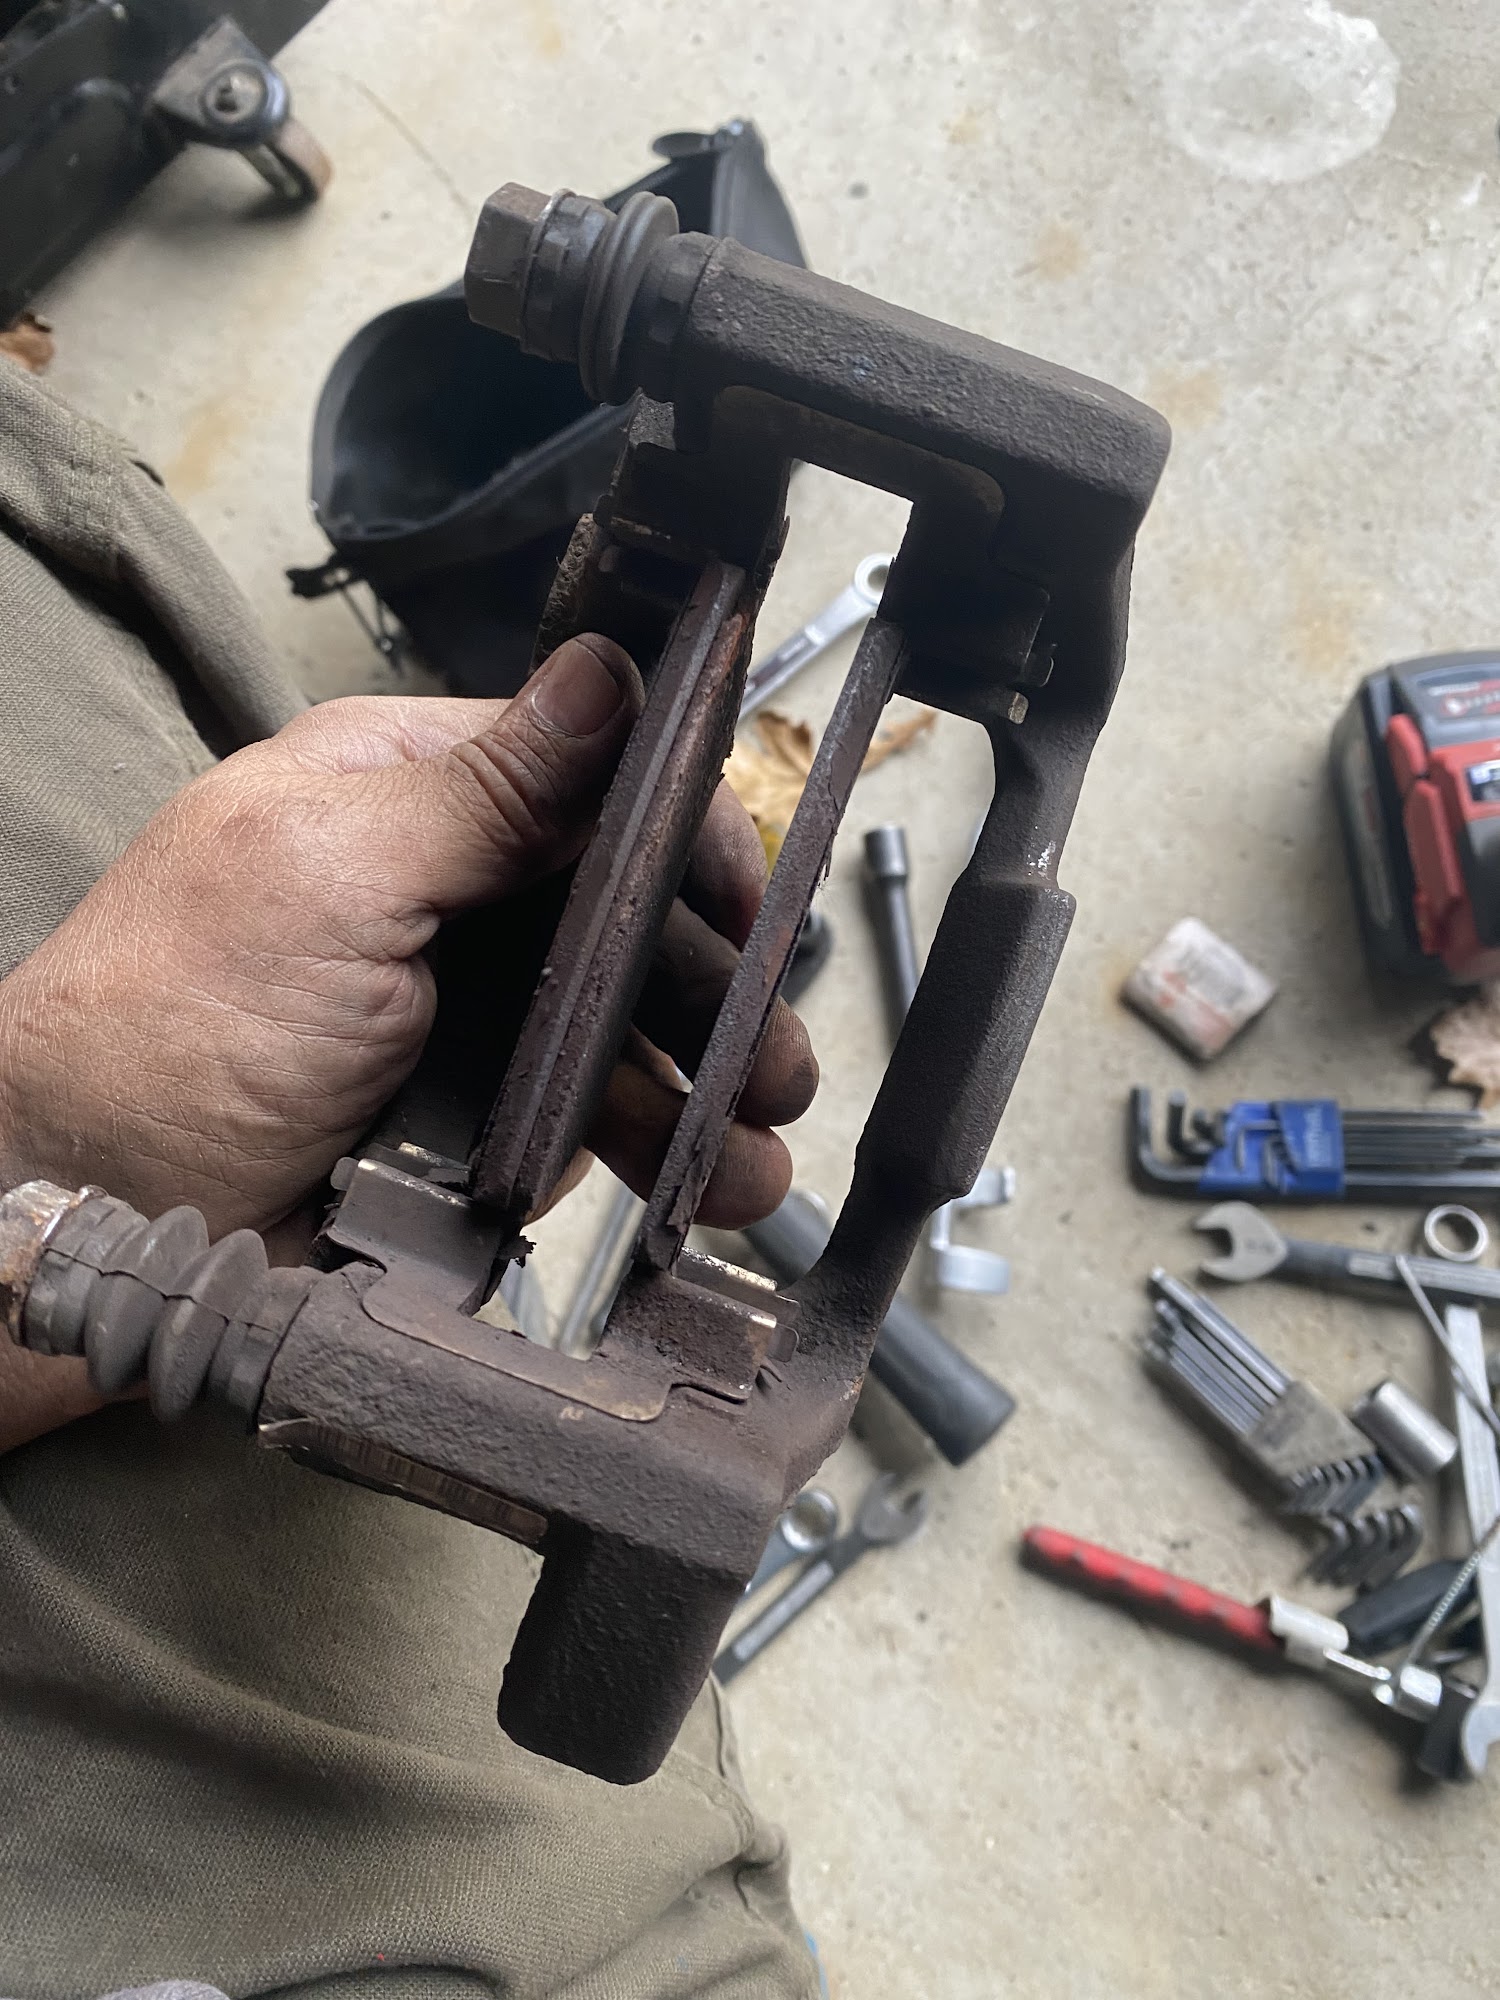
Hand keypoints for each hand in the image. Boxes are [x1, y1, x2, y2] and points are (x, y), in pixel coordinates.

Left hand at [0, 634, 815, 1442]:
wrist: (105, 1217)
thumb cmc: (177, 1022)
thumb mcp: (331, 870)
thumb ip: (486, 786)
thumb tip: (610, 670)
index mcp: (414, 797)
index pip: (594, 782)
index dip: (688, 841)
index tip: (749, 913)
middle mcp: (457, 895)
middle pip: (637, 916)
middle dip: (723, 987)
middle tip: (776, 1062)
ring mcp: (476, 1014)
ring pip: (635, 1028)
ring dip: (714, 1085)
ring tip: (760, 1156)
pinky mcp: (486, 1120)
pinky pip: (603, 1121)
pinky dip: (671, 1153)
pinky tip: (719, 1186)